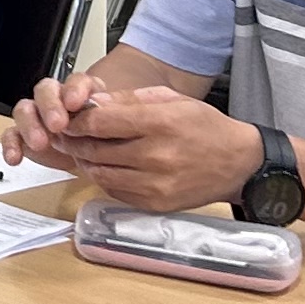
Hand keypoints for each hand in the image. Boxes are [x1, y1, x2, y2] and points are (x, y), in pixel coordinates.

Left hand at [16, 77, 262, 214]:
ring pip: (101, 173)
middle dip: (75, 141)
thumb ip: (128, 100)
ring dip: (86, 161)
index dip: (77, 120)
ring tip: (82, 150)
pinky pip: (116, 191)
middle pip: (96, 150)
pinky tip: (106, 167)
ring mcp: (156, 184)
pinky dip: (105, 178)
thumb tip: (92, 102)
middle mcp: (156, 156)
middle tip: (66, 134)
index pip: (101, 122)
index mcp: (160, 123)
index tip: (68, 117)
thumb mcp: (171, 99)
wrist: (239, 162)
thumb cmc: (206, 127)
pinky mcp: (156, 204)